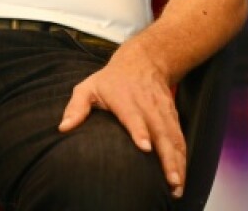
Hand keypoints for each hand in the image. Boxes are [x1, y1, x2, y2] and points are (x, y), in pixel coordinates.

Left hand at [58, 41, 185, 197]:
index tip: (145, 148)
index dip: (140, 131)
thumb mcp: (89, 87)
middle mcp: (147, 106)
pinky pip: (179, 138)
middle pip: (160, 131)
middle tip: (170, 181)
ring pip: (173, 138)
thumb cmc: (110, 80)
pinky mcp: (172, 116)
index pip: (133, 116)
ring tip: (177, 185)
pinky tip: (182, 176)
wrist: (142, 62)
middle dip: (166, 157)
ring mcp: (162, 111)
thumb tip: (63, 128)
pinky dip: (183, 157)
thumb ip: (76, 107)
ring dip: (178, 162)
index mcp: (124, 99)